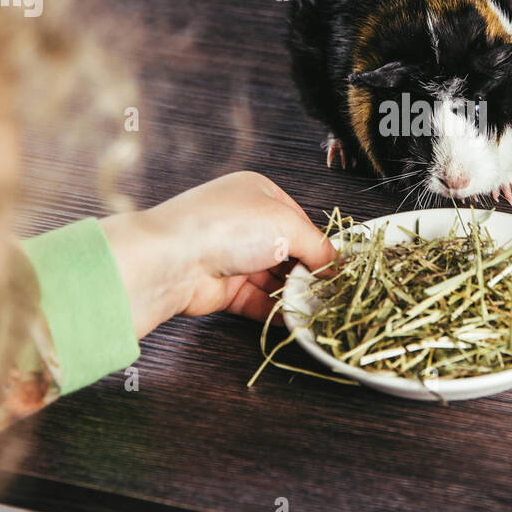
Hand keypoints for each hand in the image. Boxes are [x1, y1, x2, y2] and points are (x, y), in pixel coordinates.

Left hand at [99, 171, 335, 337]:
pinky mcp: (223, 287)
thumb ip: (317, 245)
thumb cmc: (226, 226)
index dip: (320, 243)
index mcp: (259, 193)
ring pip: (274, 278)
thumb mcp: (286, 225)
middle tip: (331, 291)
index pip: (300, 220)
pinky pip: (258, 300)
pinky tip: (296, 319)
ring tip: (318, 308)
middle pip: (288, 250)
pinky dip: (277, 311)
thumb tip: (335, 265)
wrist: (172, 260)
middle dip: (309, 271)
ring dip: (295, 293)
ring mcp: (232, 255)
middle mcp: (244, 222)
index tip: (338, 267)